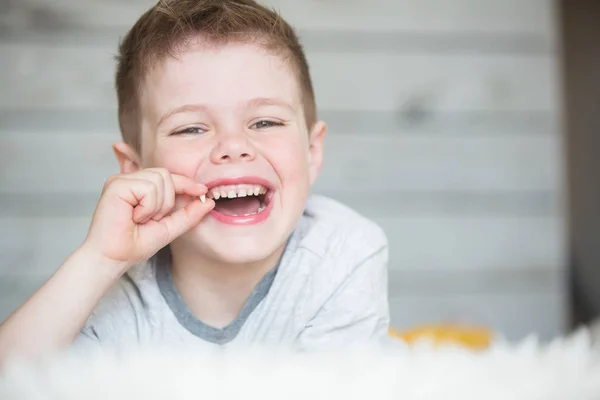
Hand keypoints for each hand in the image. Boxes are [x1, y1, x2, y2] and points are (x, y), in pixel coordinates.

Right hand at [82, 168, 213, 270]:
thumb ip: (188, 214)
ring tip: (140, 219)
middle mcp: (129, 180)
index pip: (168, 177)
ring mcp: (121, 180)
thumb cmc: (134, 244)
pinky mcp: (116, 184)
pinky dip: (147, 207)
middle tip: (150, 219)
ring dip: (156, 206)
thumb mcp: (169, 227)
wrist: (115, 258)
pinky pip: (148, 188)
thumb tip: (209, 201)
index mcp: (139, 187)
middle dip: (167, 201)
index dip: (187, 183)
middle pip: (166, 175)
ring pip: (159, 180)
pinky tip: (133, 217)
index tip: (203, 191)